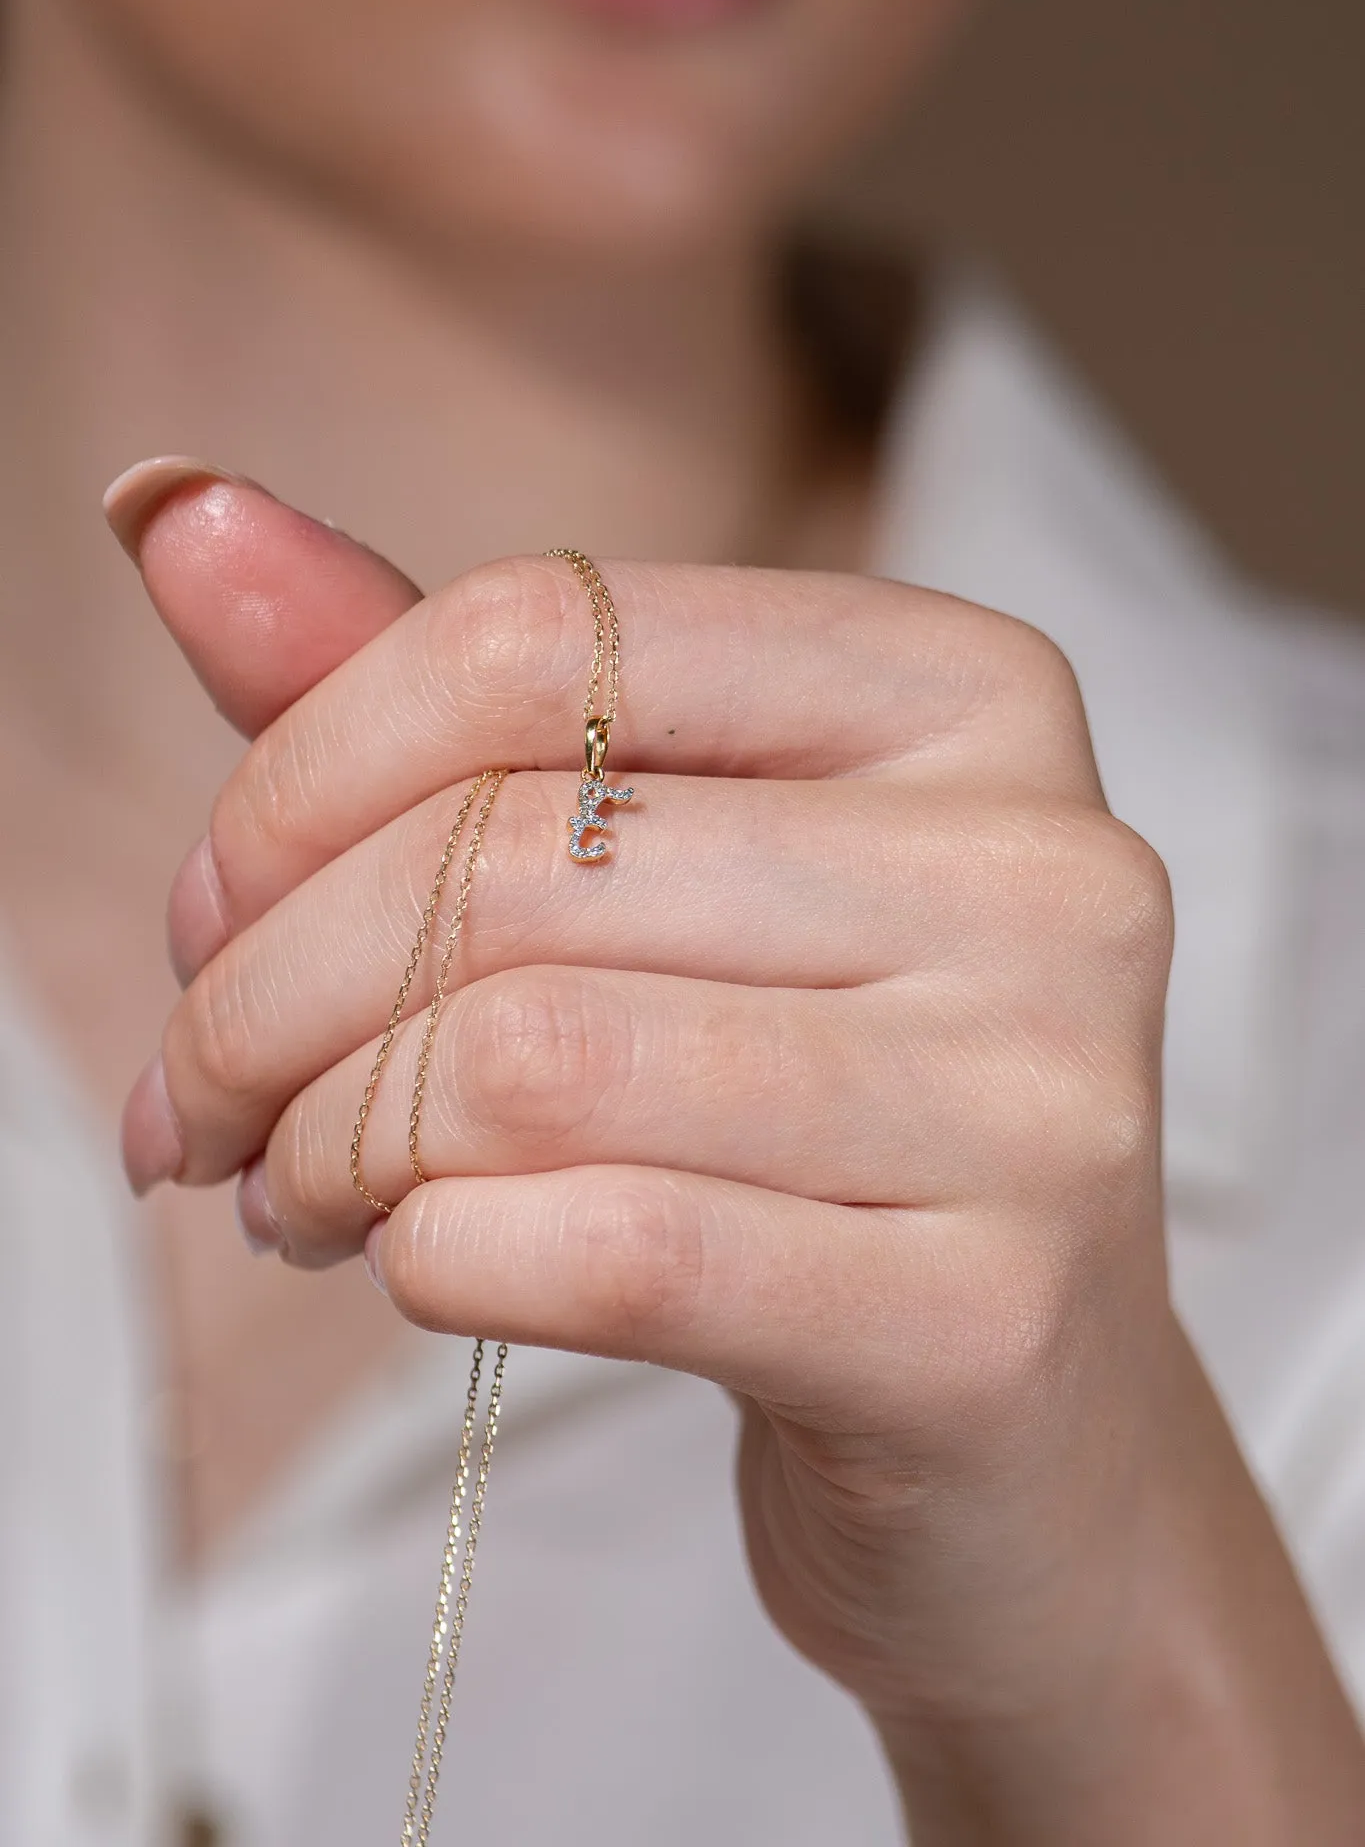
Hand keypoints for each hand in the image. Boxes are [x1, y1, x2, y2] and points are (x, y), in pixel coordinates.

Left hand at [119, 480, 1364, 1844]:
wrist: (1015, 1412)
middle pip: (514, 864)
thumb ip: (426, 691)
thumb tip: (175, 509)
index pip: (538, 639)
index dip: (300, 776)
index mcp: (959, 689)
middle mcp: (1042, 862)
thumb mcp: (647, 866)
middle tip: (199, 1099)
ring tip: (294, 1191)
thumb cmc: (801, 1100)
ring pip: (535, 1060)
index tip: (209, 913)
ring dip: (330, 1142)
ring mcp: (1042, 1096)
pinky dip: (437, 1258)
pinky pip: (615, 1252)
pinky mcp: (987, 1318)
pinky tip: (416, 1264)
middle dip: (264, 998)